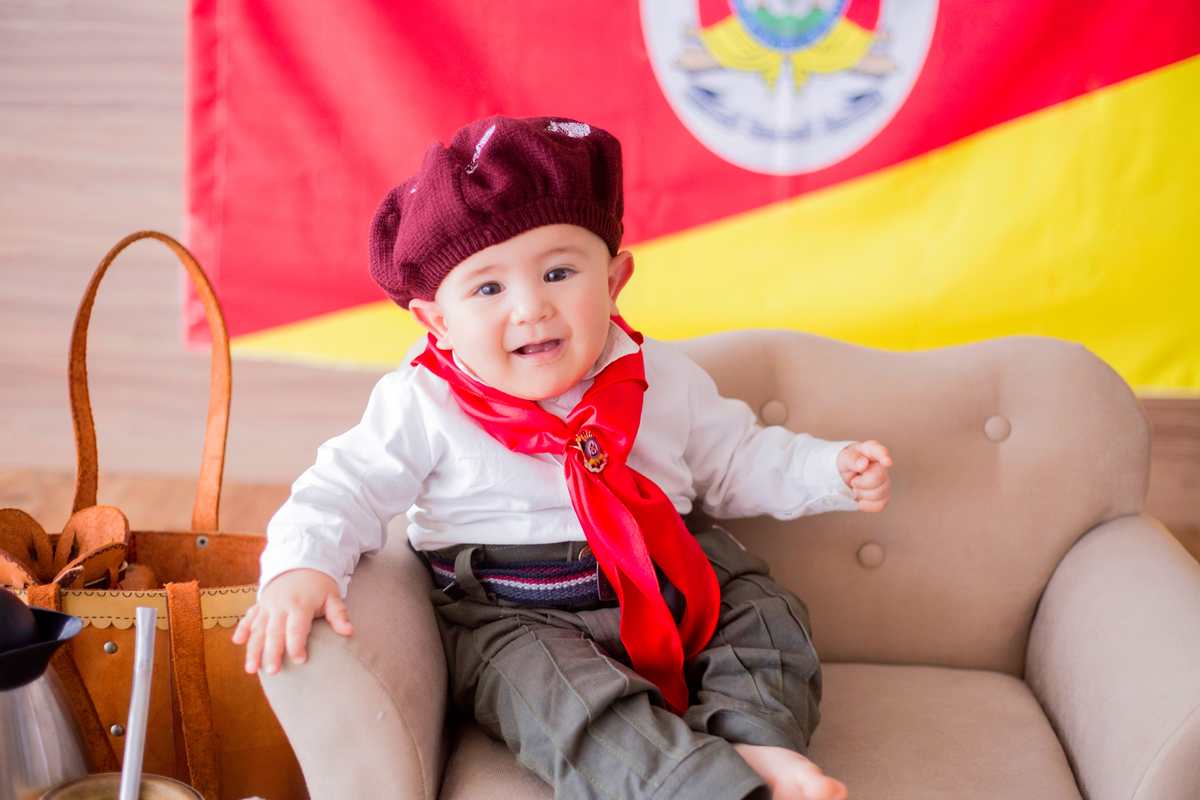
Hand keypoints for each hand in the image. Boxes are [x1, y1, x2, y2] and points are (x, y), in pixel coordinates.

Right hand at [232, 568, 353, 674]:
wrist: (302, 562)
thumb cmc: (320, 585)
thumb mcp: (333, 596)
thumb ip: (339, 615)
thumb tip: (350, 632)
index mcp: (300, 604)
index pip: (297, 628)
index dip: (297, 645)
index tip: (300, 661)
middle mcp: (281, 605)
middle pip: (275, 631)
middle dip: (272, 652)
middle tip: (273, 672)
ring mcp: (268, 605)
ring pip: (257, 628)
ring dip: (253, 648)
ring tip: (251, 669)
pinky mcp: (260, 604)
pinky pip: (248, 616)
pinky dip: (242, 628)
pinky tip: (237, 642)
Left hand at [837, 440, 891, 512]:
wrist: (841, 477)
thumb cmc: (843, 463)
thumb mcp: (841, 459)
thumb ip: (850, 459)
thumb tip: (863, 463)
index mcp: (868, 451)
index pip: (877, 450)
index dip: (884, 455)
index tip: (887, 462)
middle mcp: (878, 464)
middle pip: (880, 476)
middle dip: (864, 483)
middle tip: (853, 481)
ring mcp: (882, 479)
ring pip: (883, 491)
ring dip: (864, 493)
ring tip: (855, 488)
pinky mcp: (881, 493)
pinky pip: (883, 502)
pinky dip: (871, 506)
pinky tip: (861, 504)